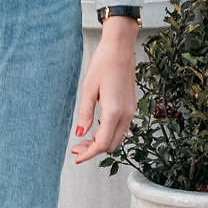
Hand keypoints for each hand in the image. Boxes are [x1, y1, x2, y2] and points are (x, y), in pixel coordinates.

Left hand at [72, 17, 138, 162]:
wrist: (120, 49)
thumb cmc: (103, 64)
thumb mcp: (88, 89)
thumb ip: (85, 114)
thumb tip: (79, 133)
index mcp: (114, 111)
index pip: (102, 143)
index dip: (89, 154)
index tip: (77, 158)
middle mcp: (126, 114)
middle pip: (111, 145)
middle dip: (94, 150)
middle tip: (76, 148)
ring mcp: (131, 111)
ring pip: (118, 138)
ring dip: (102, 143)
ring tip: (84, 140)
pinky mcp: (131, 106)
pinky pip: (121, 128)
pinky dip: (109, 134)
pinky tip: (96, 129)